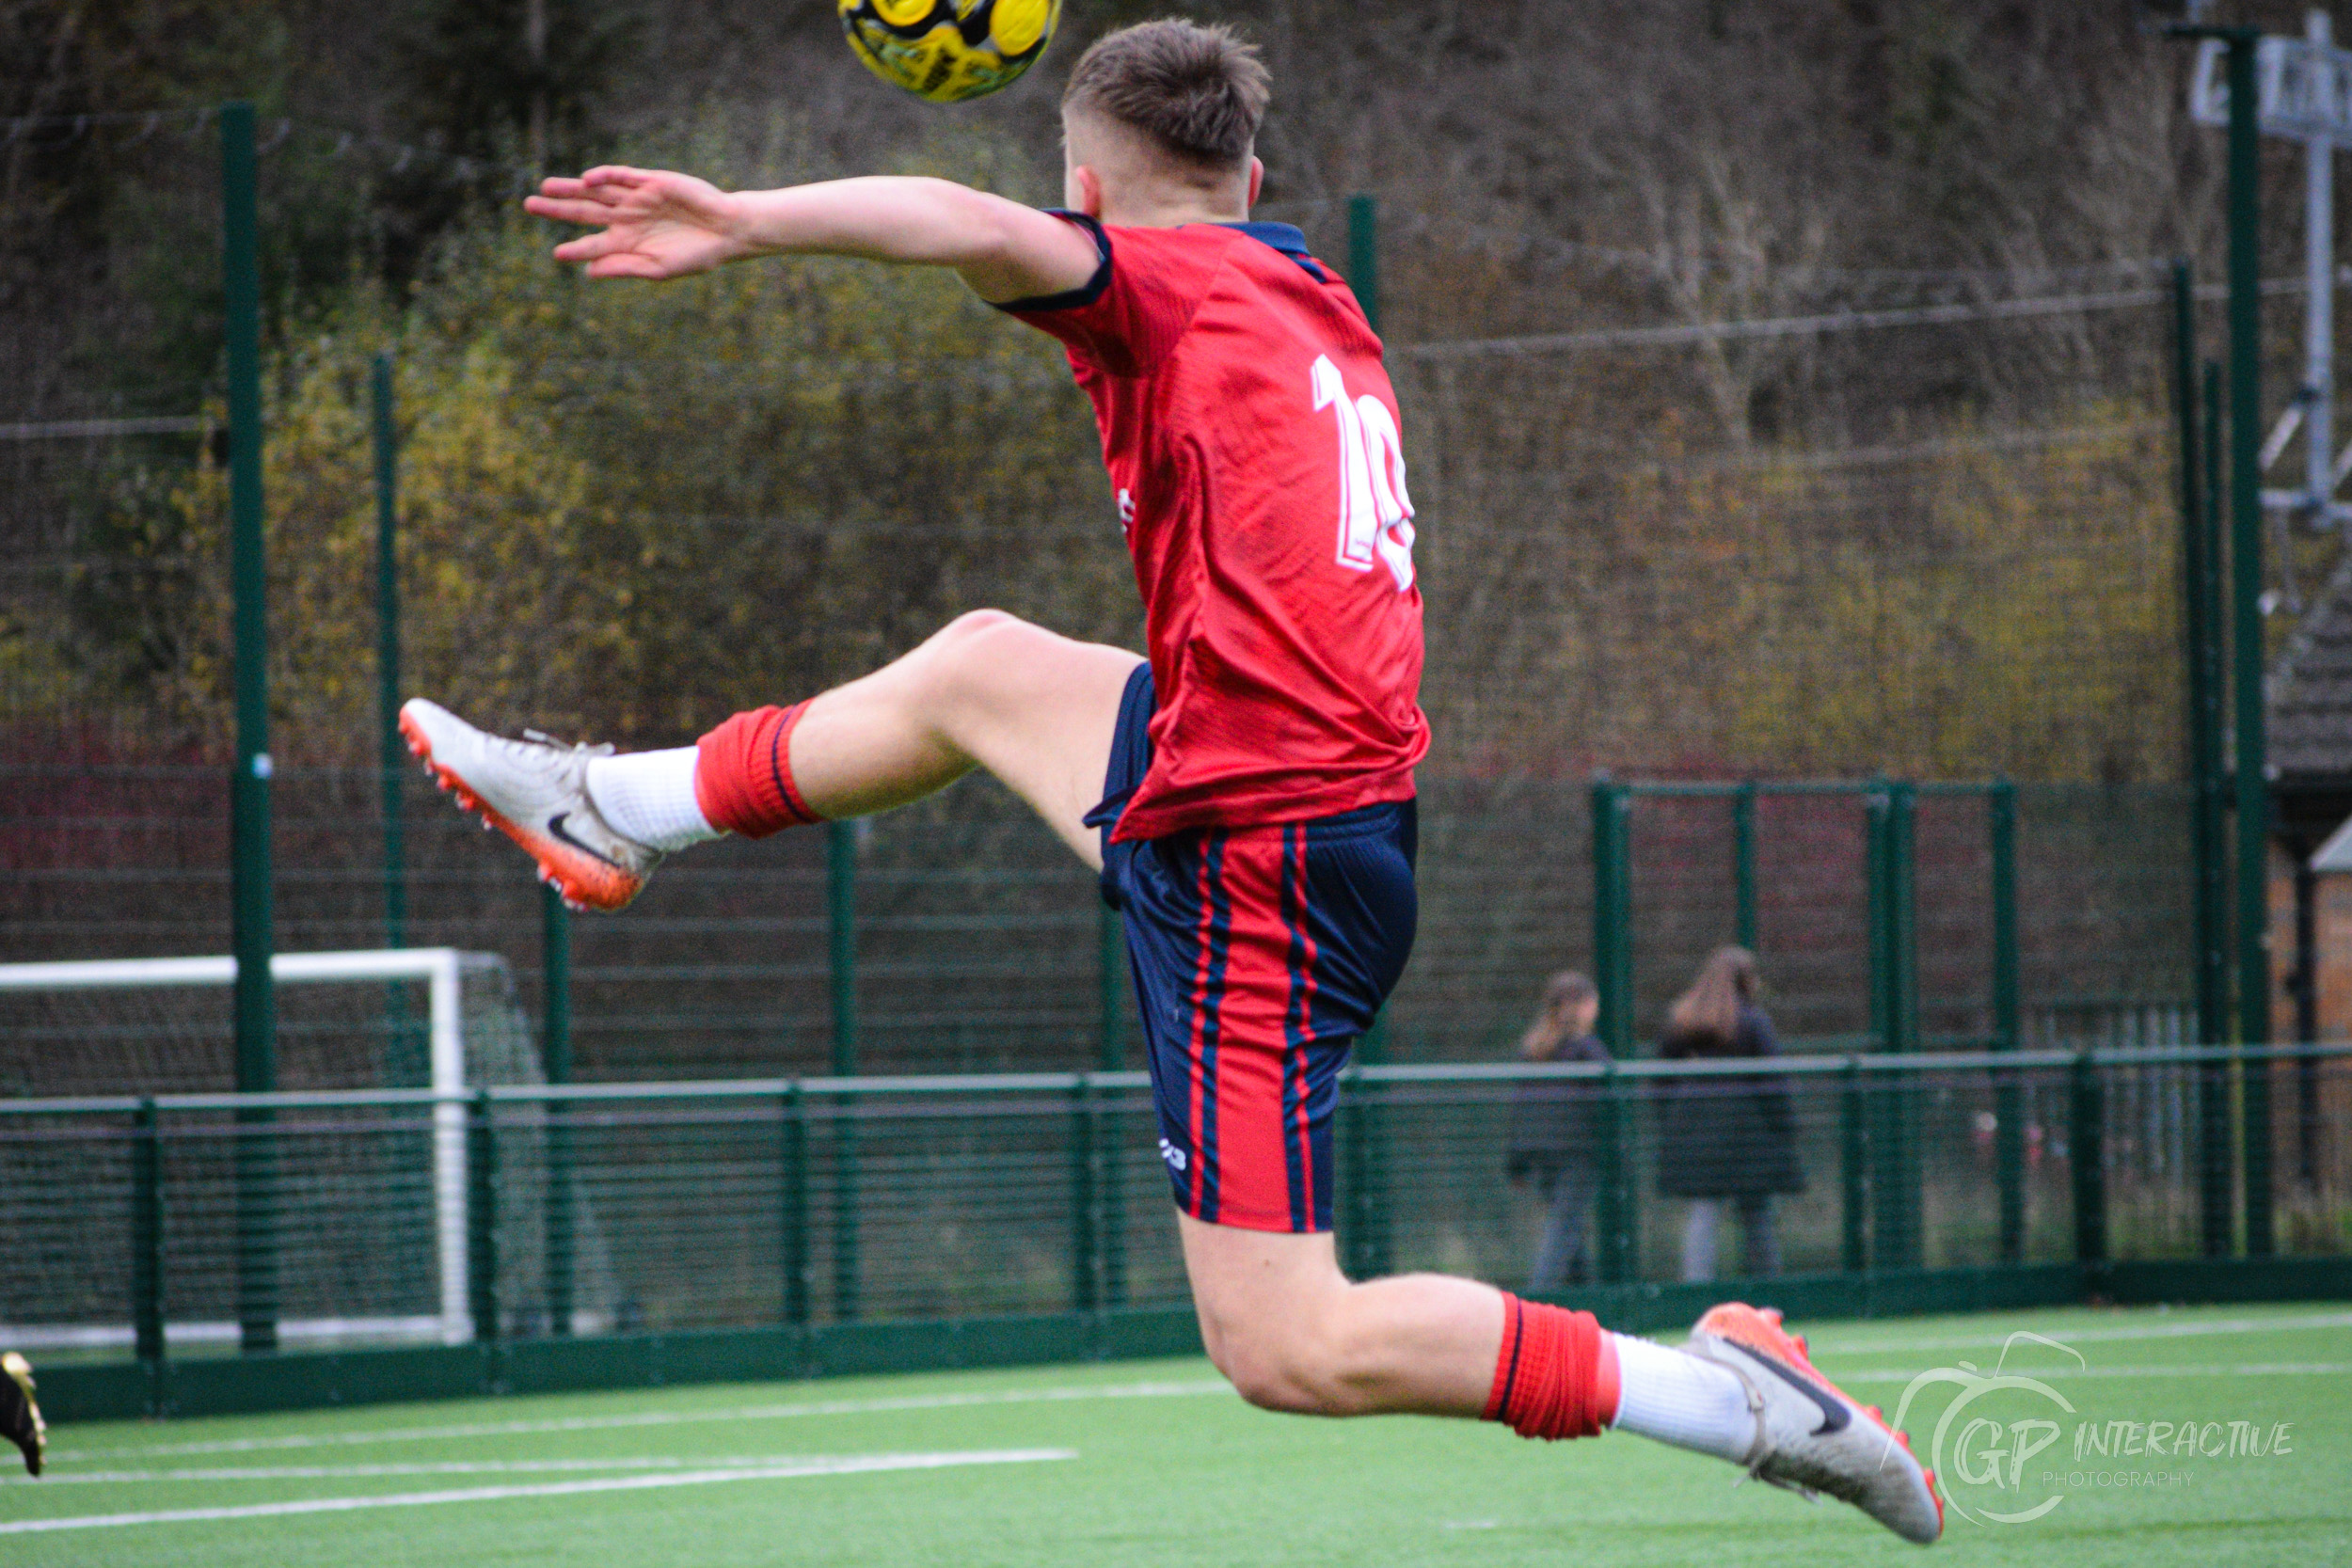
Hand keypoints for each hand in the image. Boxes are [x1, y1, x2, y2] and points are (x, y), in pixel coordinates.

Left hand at [523, 166, 746, 279]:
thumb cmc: (697, 255)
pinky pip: (622, 176)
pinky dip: (604, 176)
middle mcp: (627, 219)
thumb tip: (588, 273)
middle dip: (558, 209)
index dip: (575, 249)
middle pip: (585, 212)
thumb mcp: (657, 268)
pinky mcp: (651, 181)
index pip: (593, 245)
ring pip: (596, 191)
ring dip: (572, 188)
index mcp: (628, 243)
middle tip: (528, 205)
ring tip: (545, 187)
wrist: (727, 231)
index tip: (556, 254)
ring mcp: (637, 199)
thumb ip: (623, 267)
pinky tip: (587, 179)